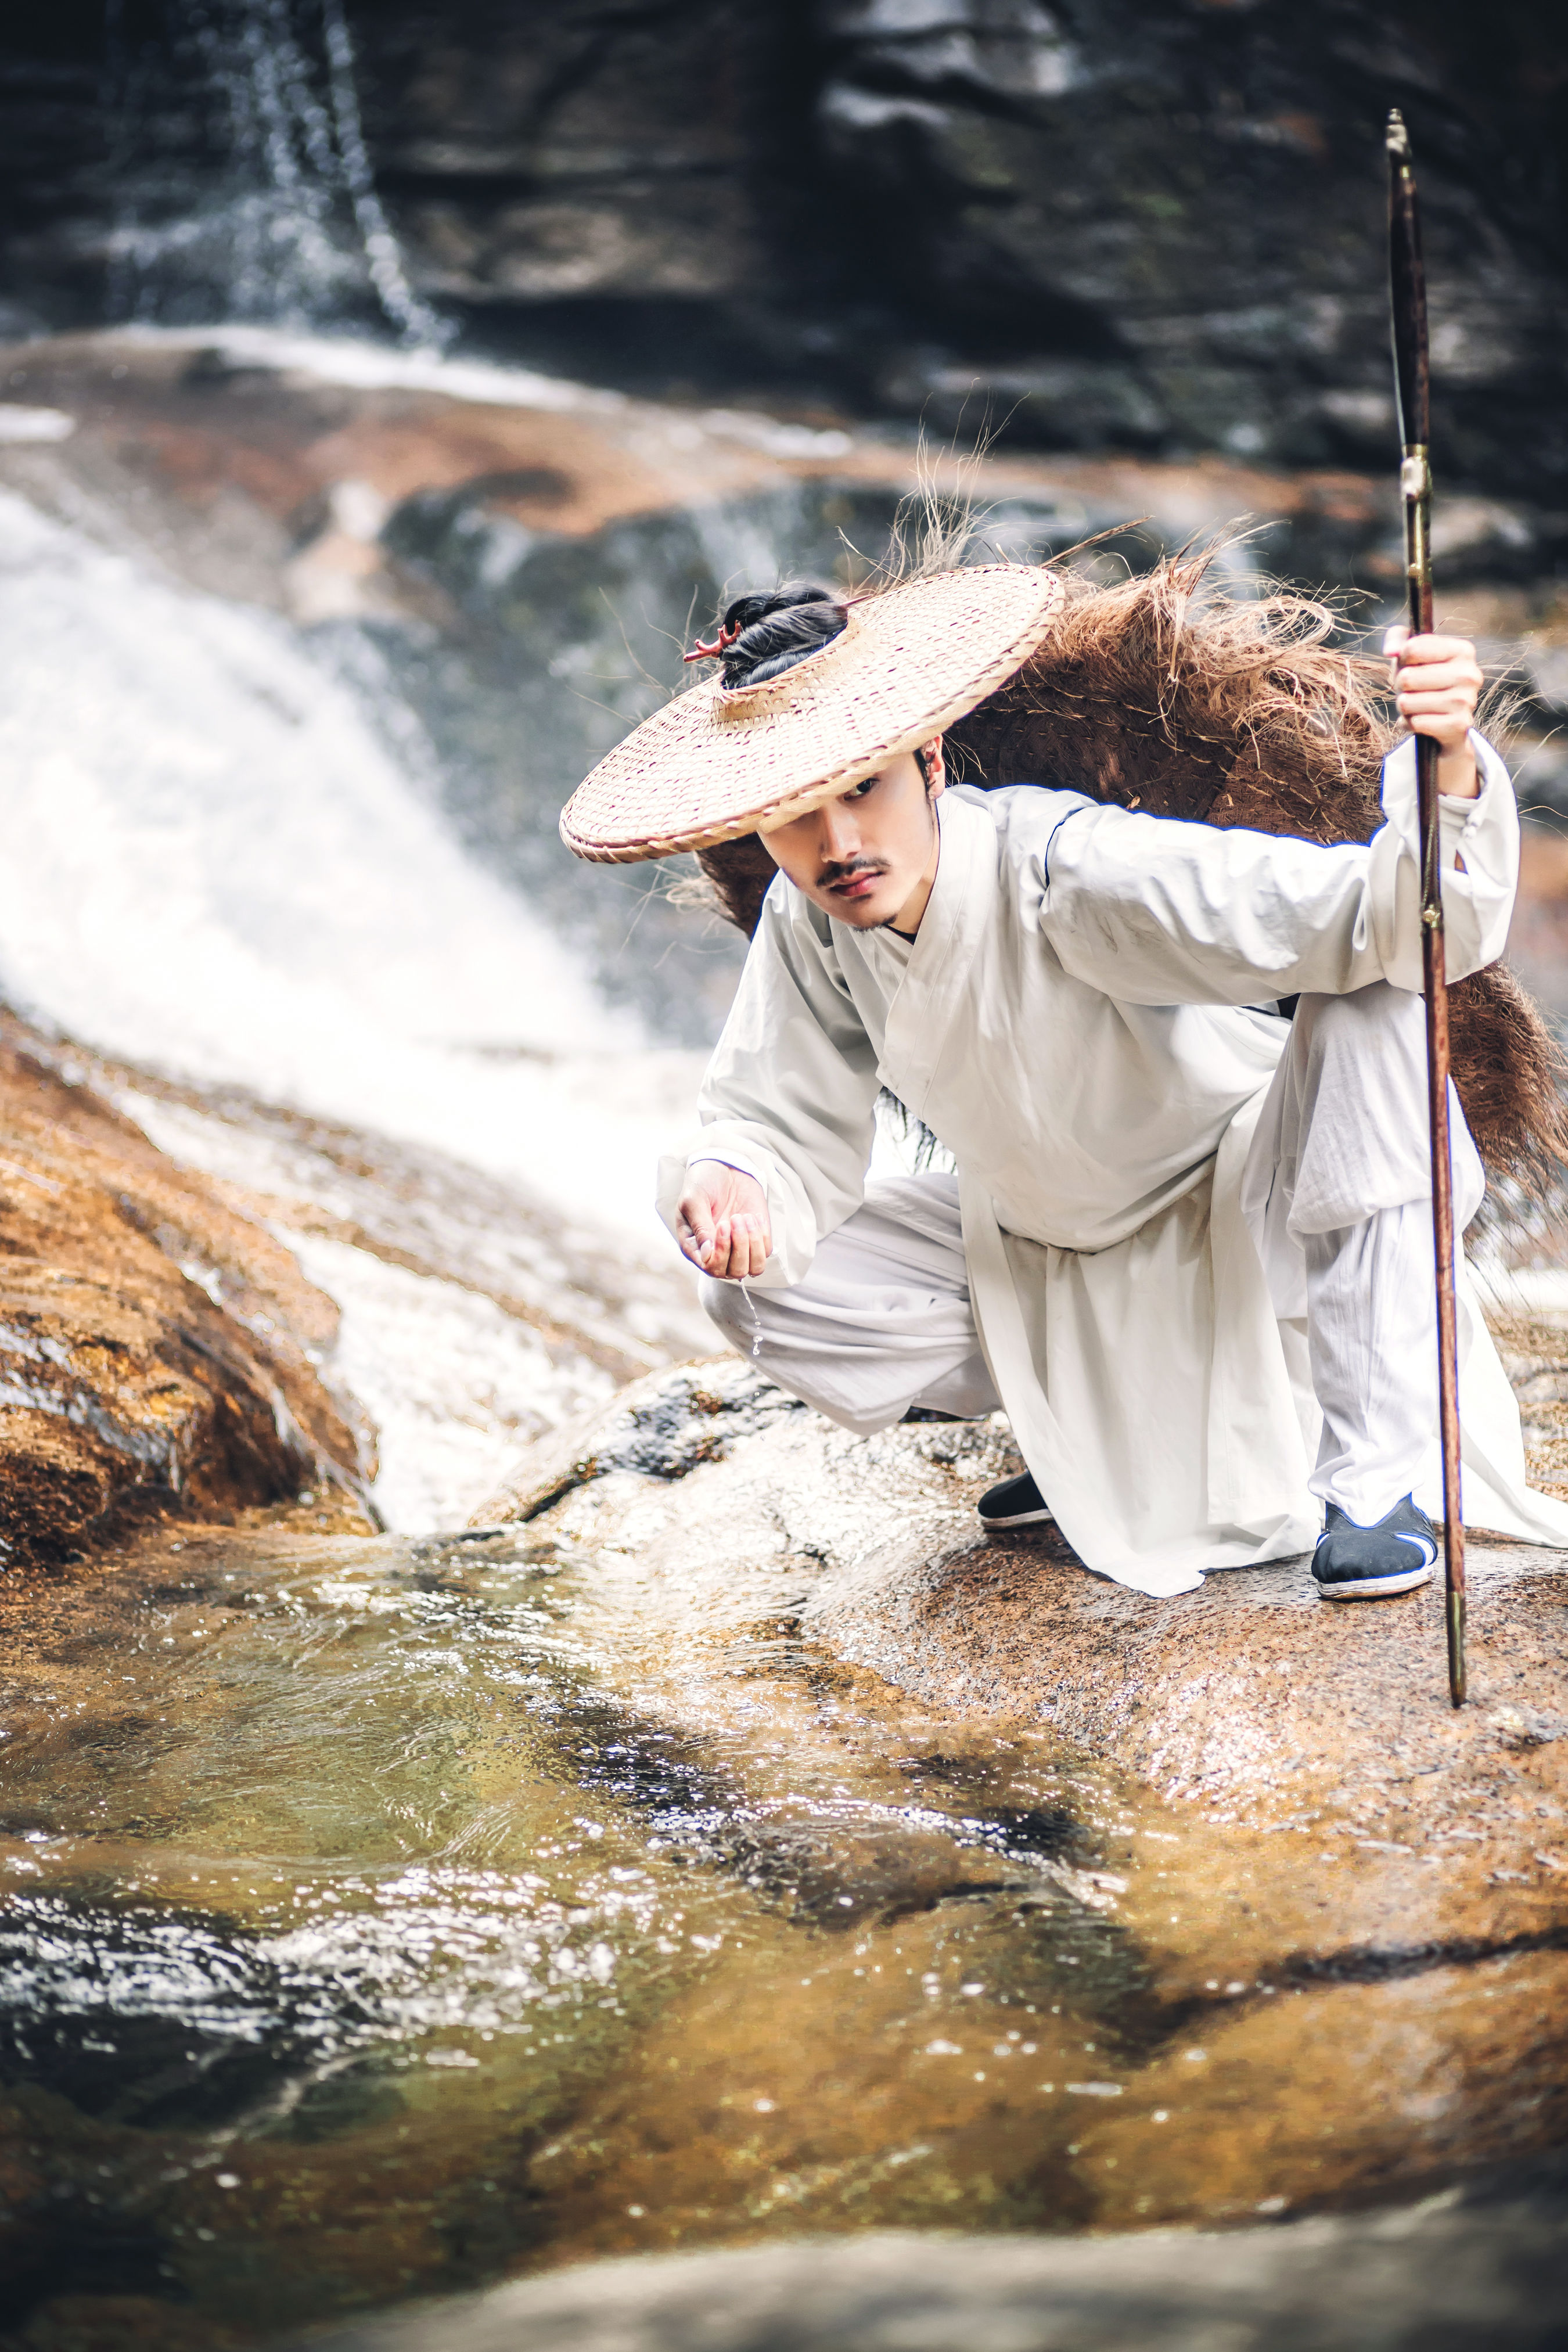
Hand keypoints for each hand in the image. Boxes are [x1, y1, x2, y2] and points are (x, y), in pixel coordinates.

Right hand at [676, 1160, 770, 1279]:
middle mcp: (717, 1253)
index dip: (721, 1252)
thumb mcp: (694, 1200)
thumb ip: (700, 1227)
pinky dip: (763, 1235)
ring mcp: (738, 1247)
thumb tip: (707, 1255)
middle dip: (739, 1246)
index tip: (722, 1224)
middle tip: (734, 1218)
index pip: (711, 1267)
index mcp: (696, 1247)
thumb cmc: (702, 1183)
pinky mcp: (756, 1239)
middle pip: (734, 1272)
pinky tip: (753, 1216)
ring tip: (745, 1218)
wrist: (724, 1167)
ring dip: (753, 1245)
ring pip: (753, 1268)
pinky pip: (766, 1252)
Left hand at [1384, 627, 1483, 797]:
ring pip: (1407, 703)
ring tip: (1417, 704)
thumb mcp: (1412, 653)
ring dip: (1404, 706)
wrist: (1448, 721)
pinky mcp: (1459, 725)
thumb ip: (1398, 639)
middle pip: (1407, 677)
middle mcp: (1469, 674)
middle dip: (1400, 686)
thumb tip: (1391, 651)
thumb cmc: (1425, 678)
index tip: (1411, 664)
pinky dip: (1409, 724)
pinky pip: (1414, 723)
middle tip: (1412, 689)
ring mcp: (1466, 701)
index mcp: (1463, 650)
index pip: (1412, 649)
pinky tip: (1421, 720)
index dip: (1402, 659)